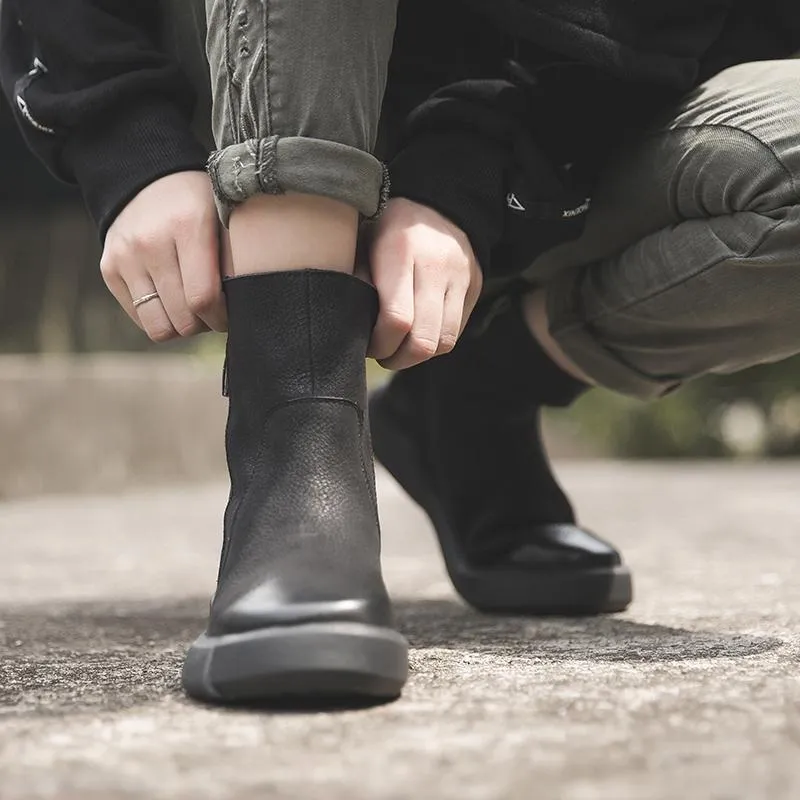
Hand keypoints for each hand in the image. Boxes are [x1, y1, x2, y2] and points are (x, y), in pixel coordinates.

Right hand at [100, 171, 226, 341]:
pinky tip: (171, 299)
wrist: (145, 177)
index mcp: (187, 226)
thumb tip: (245, 304)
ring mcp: (125, 258)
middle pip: (181, 319)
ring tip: (191, 310)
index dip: (220, 318)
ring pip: (158, 327)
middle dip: (203, 325)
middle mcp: (150, 243)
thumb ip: (234, 257)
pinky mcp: (109, 269)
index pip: (202, 298)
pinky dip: (160, 317)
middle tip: (212, 312)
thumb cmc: (198, 203)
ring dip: (180, 327)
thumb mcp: (224, 215)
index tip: (229, 315)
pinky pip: (140, 318)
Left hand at [367, 198, 482, 369]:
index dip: (380, 344)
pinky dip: (435, 343)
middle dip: (399, 359)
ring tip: (401, 349)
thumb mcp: (364, 244)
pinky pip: (456, 332)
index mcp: (401, 253)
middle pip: (424, 340)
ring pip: (444, 342)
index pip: (397, 320)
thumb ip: (358, 281)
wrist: (437, 203)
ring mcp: (460, 278)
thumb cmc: (388, 228)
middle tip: (383, 355)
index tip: (368, 344)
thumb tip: (351, 325)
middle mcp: (436, 267)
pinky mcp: (474, 287)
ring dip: (419, 356)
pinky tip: (418, 335)